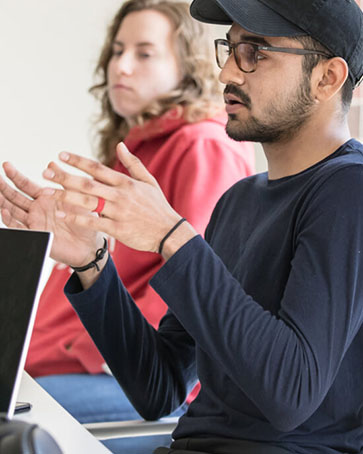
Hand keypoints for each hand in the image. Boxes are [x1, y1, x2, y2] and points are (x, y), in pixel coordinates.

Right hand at [0, 162, 103, 266]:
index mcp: (45, 198)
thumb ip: (63, 181)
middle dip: (4, 187)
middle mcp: (36, 210)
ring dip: (2, 202)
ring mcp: (34, 222)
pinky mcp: (36, 235)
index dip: (15, 175)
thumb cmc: (84, 221)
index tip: (6, 165)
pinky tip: (4, 211)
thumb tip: (51, 163)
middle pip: (15, 197)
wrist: (90, 244)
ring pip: (13, 210)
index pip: (26, 185)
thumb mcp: (76, 197)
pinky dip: (10, 220)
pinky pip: (20, 228)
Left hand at [43, 143, 195, 254]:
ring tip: (46, 192)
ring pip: (87, 202)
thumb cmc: (158, 206)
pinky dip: (76, 218)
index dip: (78, 161)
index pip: (97, 168)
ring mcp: (118, 212)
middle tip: (45, 171)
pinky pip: (93, 223)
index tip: (60, 155)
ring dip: (65, 196)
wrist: (169, 231)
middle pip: (88, 183)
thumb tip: (119, 145)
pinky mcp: (117, 229)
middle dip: (65, 177)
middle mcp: (120, 195)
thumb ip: (132, 163)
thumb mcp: (149, 181)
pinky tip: (60, 215)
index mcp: (126, 182)